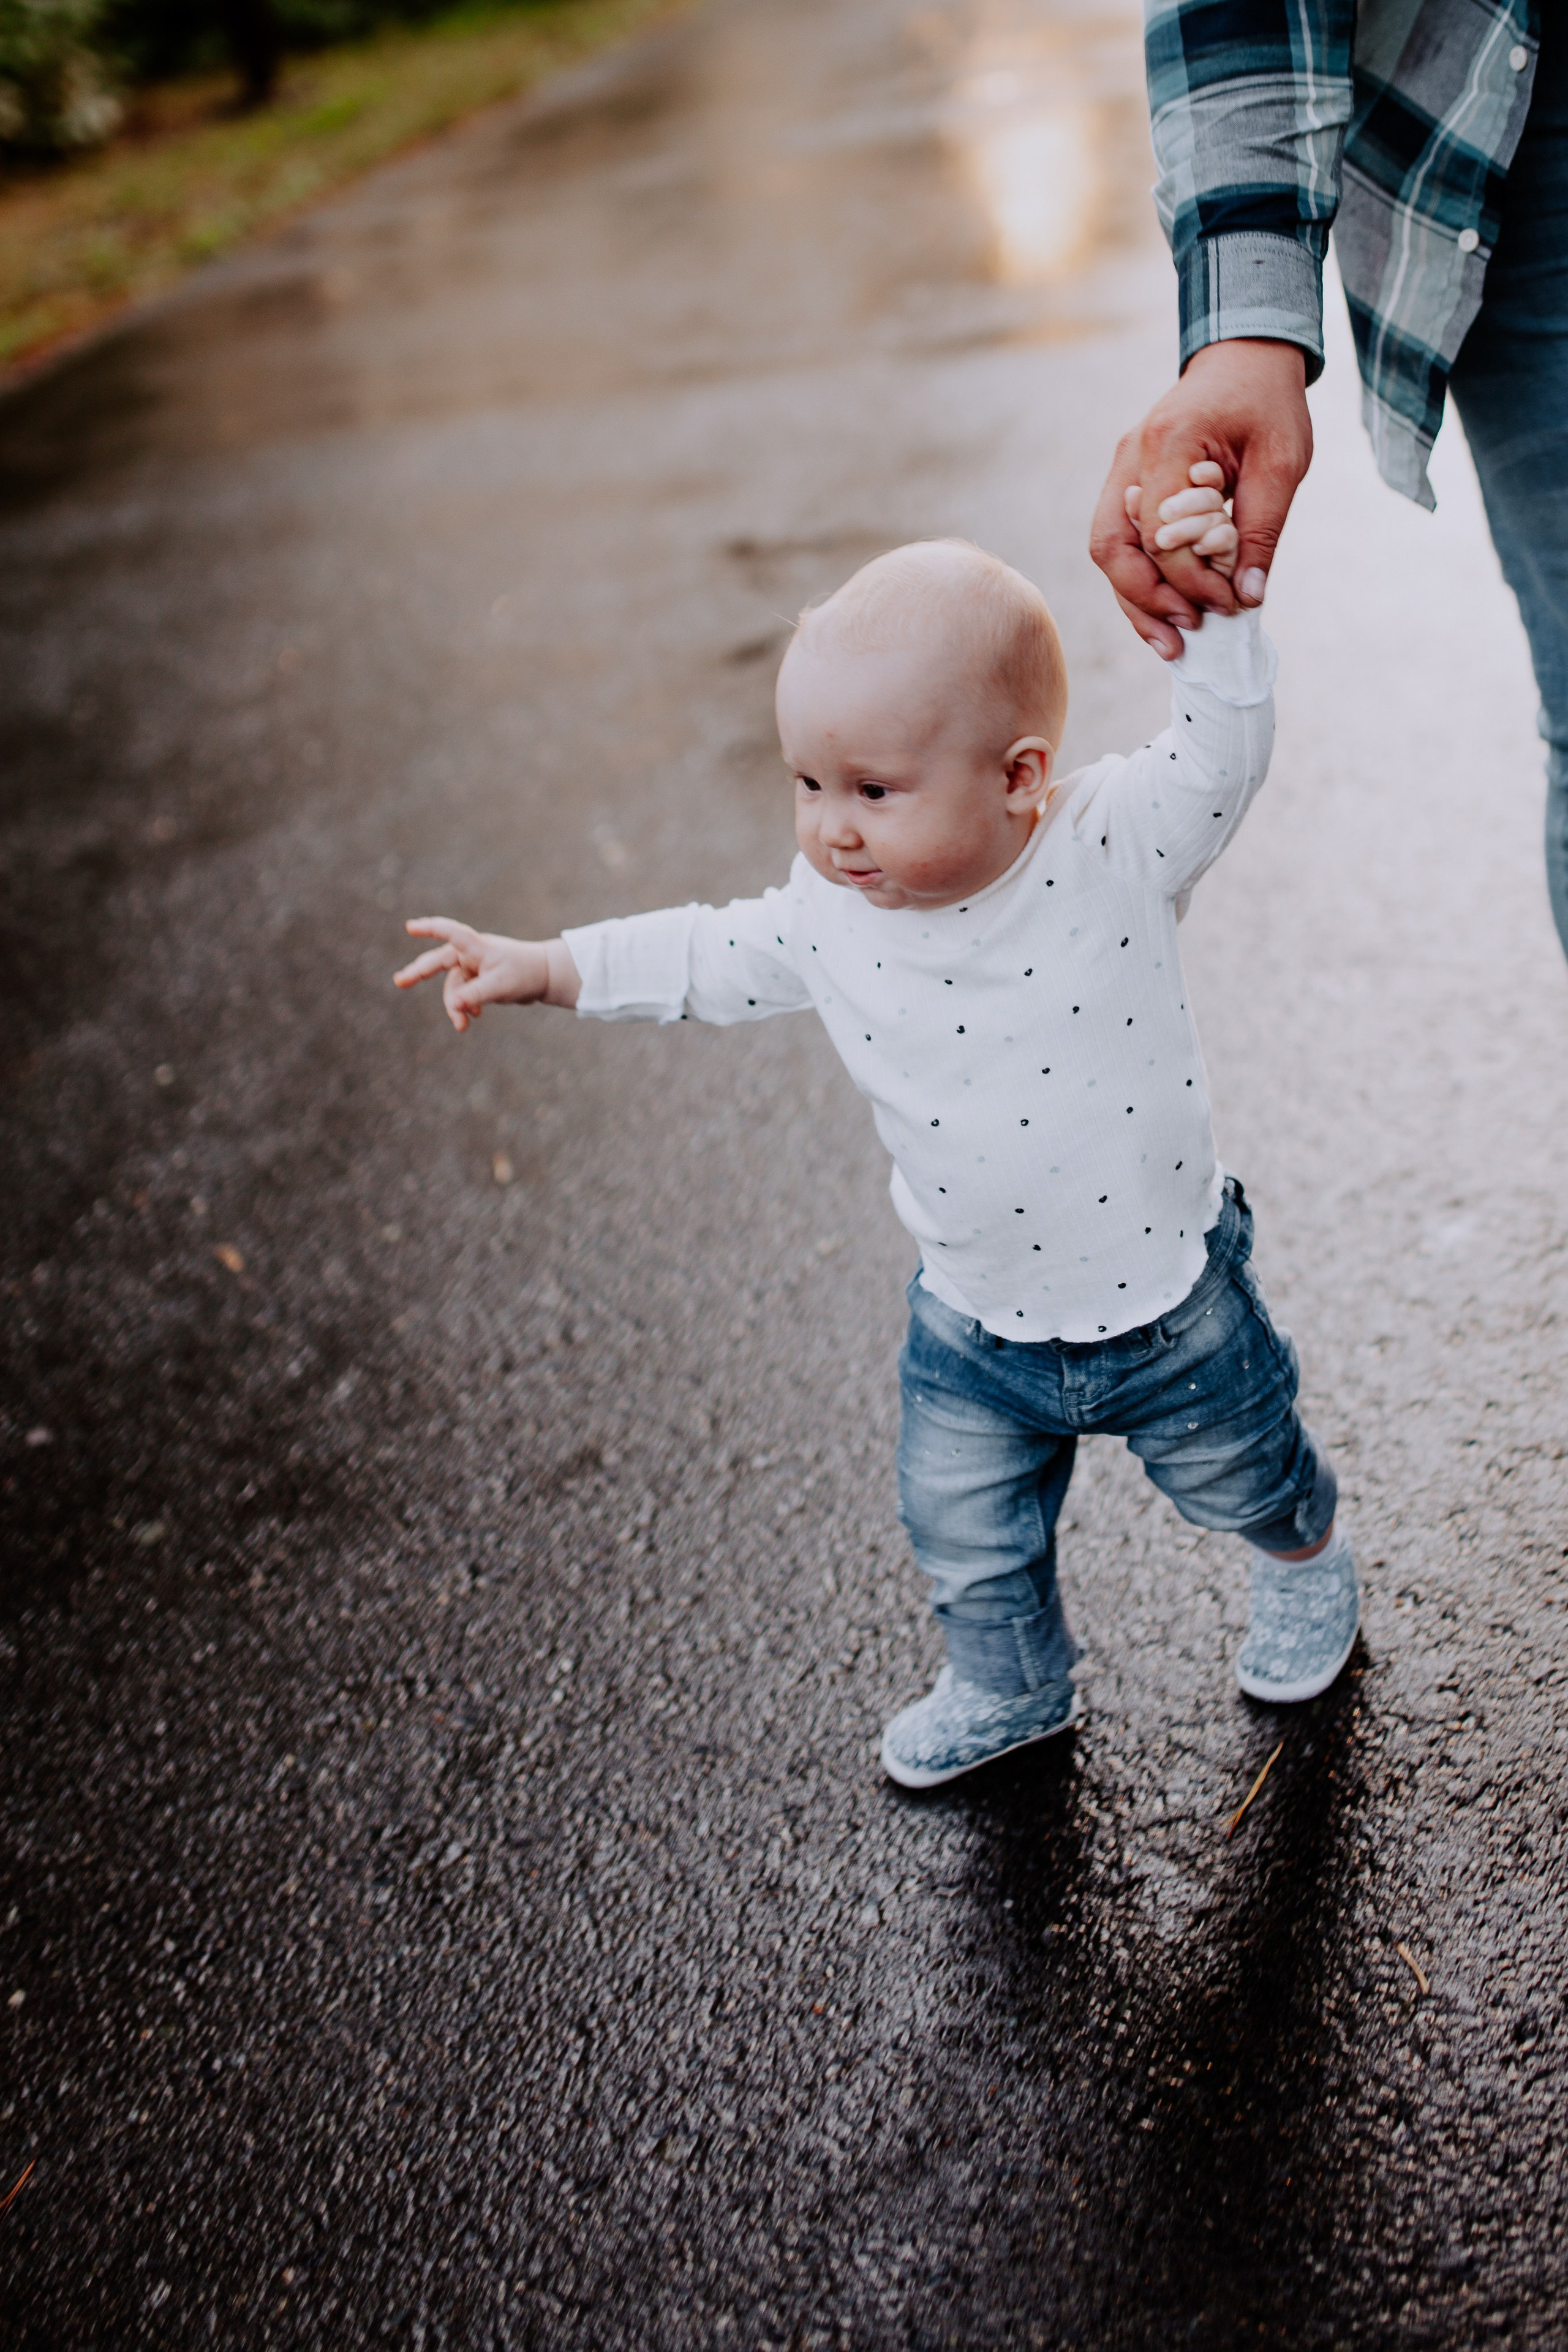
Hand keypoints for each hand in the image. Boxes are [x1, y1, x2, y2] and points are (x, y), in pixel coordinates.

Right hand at [393, 918, 580, 1029]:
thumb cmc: (524, 974)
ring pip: (454, 987)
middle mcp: (471, 954)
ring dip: (456, 1006)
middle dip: (419, 973)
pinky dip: (466, 1006)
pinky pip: (463, 994)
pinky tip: (475, 1017)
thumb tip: (453, 1006)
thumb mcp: (499, 987)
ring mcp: (474, 966)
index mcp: (476, 947)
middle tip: (399, 982)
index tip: (410, 927)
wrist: (545, 978)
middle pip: (438, 962)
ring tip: (462, 1027)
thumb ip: (474, 996)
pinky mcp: (478, 979)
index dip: (429, 929)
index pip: (449, 933)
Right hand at [1090, 340, 1312, 656]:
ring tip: (1171, 642)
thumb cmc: (1267, 402)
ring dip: (1136, 600)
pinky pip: (1123, 540)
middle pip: (1112, 547)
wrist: (1246, 356)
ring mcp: (1124, 469)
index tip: (1227, 606)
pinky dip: (1141, 579)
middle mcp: (1131, 457)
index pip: (1159, 535)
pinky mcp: (1130, 481)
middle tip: (1183, 639)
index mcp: (1167, 443)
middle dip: (1144, 601)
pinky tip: (1166, 610)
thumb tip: (1248, 597)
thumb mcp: (1282, 461)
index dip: (1189, 582)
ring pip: (1109, 549)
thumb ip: (1262, 529)